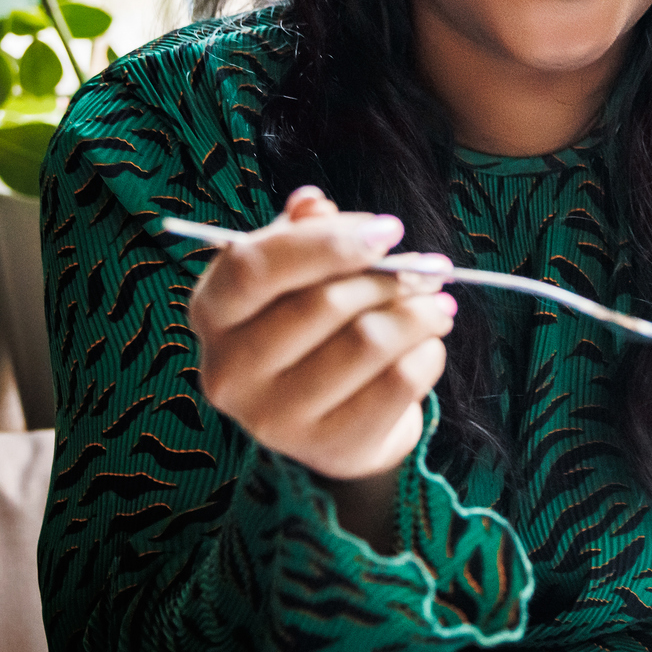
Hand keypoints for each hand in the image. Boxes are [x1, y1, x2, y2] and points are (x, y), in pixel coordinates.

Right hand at [187, 187, 454, 491]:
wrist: (336, 420)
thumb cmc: (314, 328)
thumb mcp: (299, 274)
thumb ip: (304, 233)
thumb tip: (313, 204)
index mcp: (213, 311)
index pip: (253, 267)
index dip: (327, 243)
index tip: (390, 230)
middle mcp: (229, 370)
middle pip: (323, 304)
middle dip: (392, 278)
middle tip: (430, 269)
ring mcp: (274, 418)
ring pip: (368, 342)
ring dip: (419, 313)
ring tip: (438, 304)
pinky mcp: (327, 447)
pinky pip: (398, 383)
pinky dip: (428, 353)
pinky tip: (428, 344)